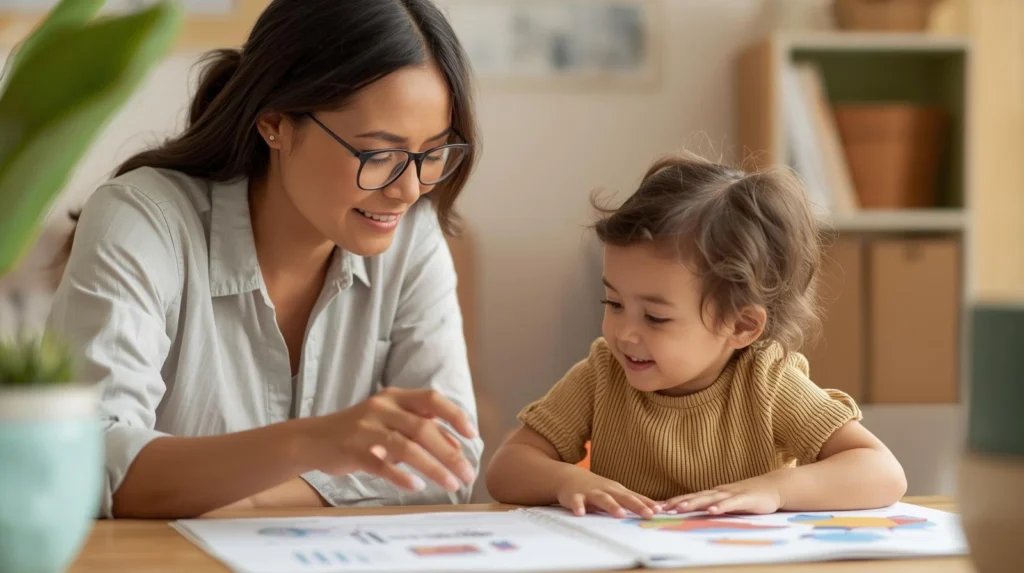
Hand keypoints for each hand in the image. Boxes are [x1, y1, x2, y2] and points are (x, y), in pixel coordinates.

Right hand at [296, 388, 477, 493]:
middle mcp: (381, 408)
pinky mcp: (352, 450)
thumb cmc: (361, 432)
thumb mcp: (392, 423)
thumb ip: (422, 430)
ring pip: (407, 447)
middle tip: (468, 474)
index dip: (455, 415)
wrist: (313, 439)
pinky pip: (381, 465)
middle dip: (450, 453)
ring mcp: (365, 428)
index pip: (432, 399)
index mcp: (395, 397)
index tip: (473, 434)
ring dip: (434, 467)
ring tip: (451, 485)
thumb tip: (455, 447)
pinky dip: (401, 476)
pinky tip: (417, 486)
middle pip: (424, 428)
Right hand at [556, 469, 661, 518]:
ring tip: (620, 514)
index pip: (636, 498)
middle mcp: (607, 490)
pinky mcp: (574, 496)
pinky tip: (580, 514)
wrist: (569, 477)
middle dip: (637, 506)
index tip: (661, 511)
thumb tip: (659, 508)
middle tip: (649, 514)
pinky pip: (576, 502)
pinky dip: (578, 507)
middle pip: (624, 498)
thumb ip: (634, 501)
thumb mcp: (617, 493)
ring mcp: (591, 492)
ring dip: (611, 506)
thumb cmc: (598, 488)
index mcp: (618, 491)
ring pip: (603, 499)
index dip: (648, 504)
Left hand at [662, 474, 784, 514]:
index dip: (675, 501)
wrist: (772, 487)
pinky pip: (730, 503)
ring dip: (694, 503)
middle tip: (663, 509)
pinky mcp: (744, 499)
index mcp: (713, 493)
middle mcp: (719, 491)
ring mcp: (731, 494)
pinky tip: (712, 511)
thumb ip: (713, 505)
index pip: (691, 496)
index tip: (659, 507)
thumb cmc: (748, 496)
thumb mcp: (727, 501)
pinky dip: (720, 507)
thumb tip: (694, 512)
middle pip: (696, 496)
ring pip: (710, 499)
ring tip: (681, 509)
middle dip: (679, 502)